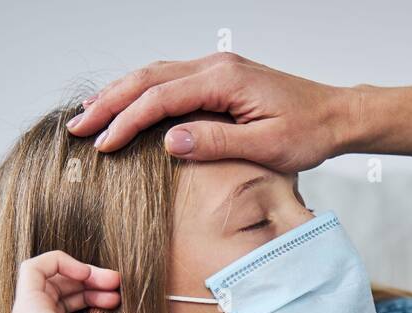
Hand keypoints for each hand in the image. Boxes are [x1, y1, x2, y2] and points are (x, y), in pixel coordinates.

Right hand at [11, 251, 131, 312]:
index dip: (95, 301)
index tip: (120, 302)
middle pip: (61, 291)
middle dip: (92, 282)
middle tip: (119, 285)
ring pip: (50, 278)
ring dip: (83, 271)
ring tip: (111, 280)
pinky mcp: (26, 305)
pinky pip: (34, 267)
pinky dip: (61, 261)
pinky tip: (87, 273)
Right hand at [66, 52, 356, 169]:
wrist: (335, 116)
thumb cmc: (307, 133)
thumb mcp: (266, 147)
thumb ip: (216, 143)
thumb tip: (170, 141)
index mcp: (224, 81)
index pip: (160, 99)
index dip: (126, 121)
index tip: (102, 144)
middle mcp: (216, 66)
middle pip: (148, 78)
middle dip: (109, 102)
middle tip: (77, 127)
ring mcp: (217, 69)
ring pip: (155, 74)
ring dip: (120, 94)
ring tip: (90, 115)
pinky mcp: (220, 78)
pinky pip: (171, 79)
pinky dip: (142, 92)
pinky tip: (127, 106)